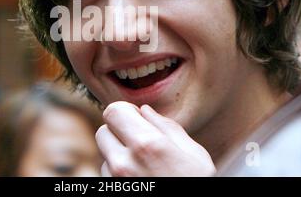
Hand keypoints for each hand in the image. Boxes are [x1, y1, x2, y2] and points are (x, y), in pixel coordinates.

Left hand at [95, 101, 215, 176]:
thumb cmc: (197, 186)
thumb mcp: (194, 155)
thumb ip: (167, 127)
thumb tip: (145, 111)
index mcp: (147, 145)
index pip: (113, 111)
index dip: (124, 111)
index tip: (135, 117)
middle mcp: (124, 163)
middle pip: (103, 130)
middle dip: (118, 131)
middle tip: (138, 140)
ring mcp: (115, 182)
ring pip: (105, 154)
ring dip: (118, 154)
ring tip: (143, 166)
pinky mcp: (112, 193)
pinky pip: (106, 176)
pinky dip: (117, 173)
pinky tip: (139, 180)